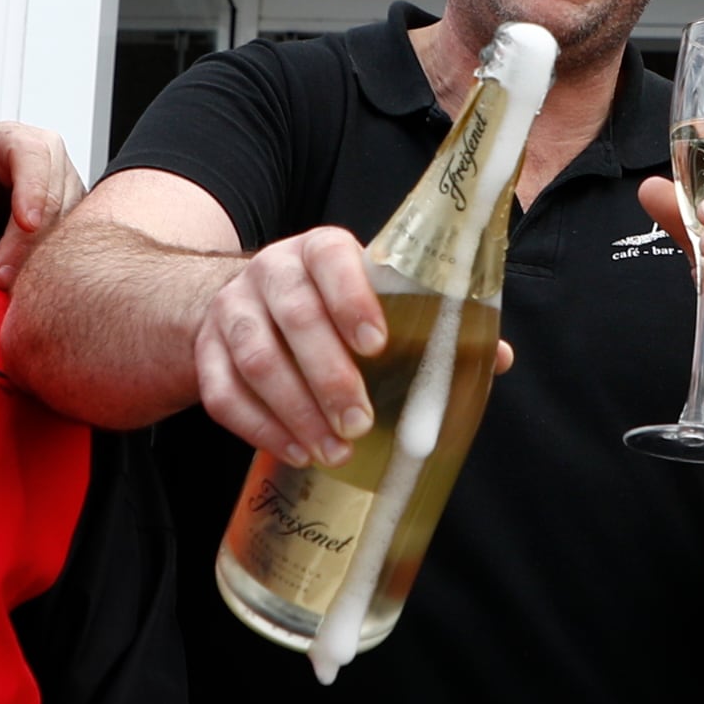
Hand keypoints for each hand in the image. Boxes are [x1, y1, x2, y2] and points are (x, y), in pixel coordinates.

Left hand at [0, 124, 85, 292]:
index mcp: (14, 139)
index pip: (34, 156)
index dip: (34, 190)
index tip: (27, 224)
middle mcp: (49, 159)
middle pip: (56, 198)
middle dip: (30, 241)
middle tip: (2, 275)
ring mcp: (68, 187)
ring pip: (69, 224)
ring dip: (40, 257)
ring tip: (9, 281)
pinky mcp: (74, 218)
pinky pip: (72, 242)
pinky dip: (50, 263)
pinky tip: (26, 279)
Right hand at [183, 226, 507, 463]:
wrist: (247, 304)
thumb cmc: (330, 307)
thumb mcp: (372, 299)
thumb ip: (428, 323)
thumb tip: (497, 357)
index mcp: (319, 251)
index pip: (331, 260)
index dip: (353, 299)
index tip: (378, 344)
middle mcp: (270, 272)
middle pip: (295, 318)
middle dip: (329, 376)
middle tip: (361, 422)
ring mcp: (231, 311)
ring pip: (256, 359)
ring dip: (296, 411)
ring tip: (333, 451)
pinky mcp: (206, 353)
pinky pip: (223, 393)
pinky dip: (259, 428)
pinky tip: (296, 452)